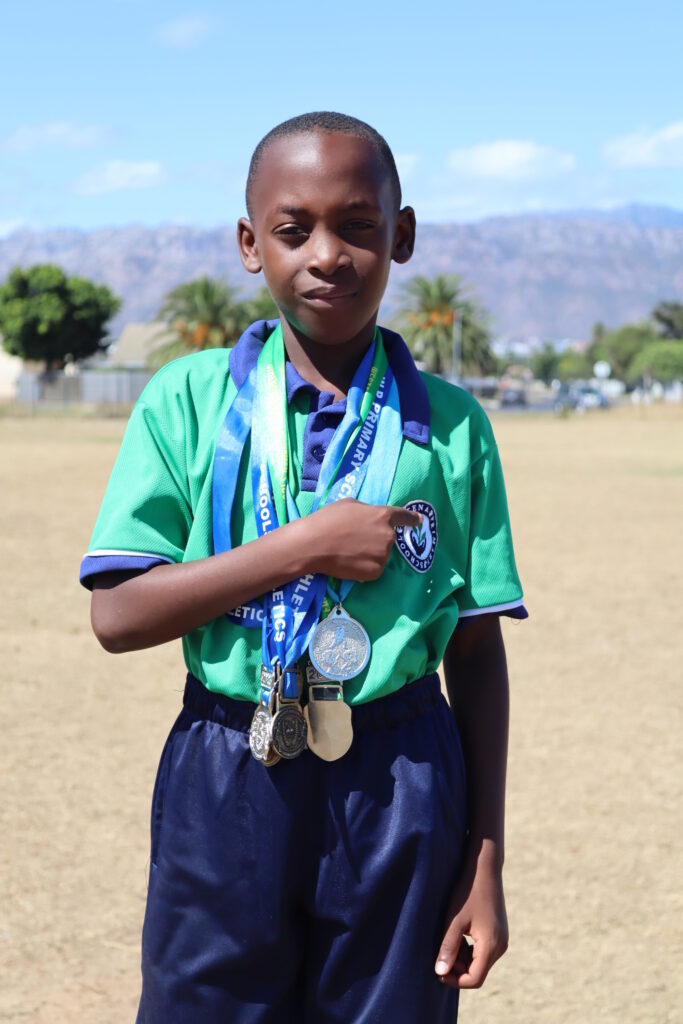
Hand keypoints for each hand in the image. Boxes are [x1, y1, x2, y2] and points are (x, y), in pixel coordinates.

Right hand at [303, 499, 420, 580]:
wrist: (314, 544)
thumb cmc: (328, 520)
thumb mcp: (349, 504)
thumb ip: (366, 510)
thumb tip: (370, 516)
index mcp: (383, 516)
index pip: (404, 517)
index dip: (411, 519)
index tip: (418, 521)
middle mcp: (388, 536)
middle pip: (388, 538)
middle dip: (376, 540)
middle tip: (356, 541)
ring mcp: (383, 555)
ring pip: (380, 555)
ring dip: (369, 554)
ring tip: (349, 552)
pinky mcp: (375, 572)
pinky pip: (373, 569)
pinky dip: (364, 568)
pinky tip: (349, 562)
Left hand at [435, 857, 508, 988]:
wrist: (484, 868)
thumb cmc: (467, 892)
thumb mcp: (453, 920)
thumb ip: (447, 948)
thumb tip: (440, 973)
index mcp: (491, 946)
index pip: (474, 979)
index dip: (454, 980)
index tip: (437, 971)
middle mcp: (500, 946)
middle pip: (478, 972)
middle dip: (457, 969)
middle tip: (439, 955)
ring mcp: (501, 939)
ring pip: (480, 962)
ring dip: (462, 959)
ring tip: (446, 943)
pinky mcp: (498, 933)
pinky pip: (483, 951)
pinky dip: (469, 950)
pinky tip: (456, 936)